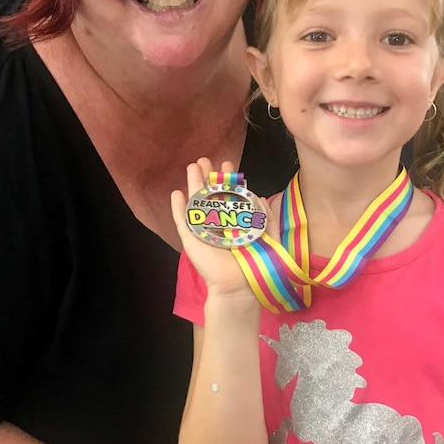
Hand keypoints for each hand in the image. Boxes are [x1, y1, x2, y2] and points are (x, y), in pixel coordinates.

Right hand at [171, 158, 267, 300]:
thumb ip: (266, 216)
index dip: (227, 180)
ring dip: (193, 183)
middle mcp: (217, 222)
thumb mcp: (268, 235)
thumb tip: (260, 196)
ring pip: (195, 202)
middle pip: (210, 194)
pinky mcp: (190, 239)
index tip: (227, 165)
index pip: (229, 195)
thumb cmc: (255, 262)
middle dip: (208, 176)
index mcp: (234, 220)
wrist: (239, 284)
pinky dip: (177, 207)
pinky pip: (182, 220)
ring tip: (193, 166)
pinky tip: (176, 193)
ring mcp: (202, 229)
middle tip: (206, 159)